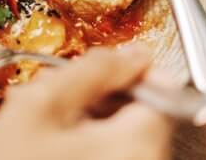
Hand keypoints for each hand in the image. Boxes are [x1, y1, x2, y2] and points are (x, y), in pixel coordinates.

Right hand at [0, 46, 173, 159]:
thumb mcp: (40, 106)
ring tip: (45, 127)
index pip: (165, 91)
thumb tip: (132, 54)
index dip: (131, 71)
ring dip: (89, 125)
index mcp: (137, 146)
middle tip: (58, 96)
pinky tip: (50, 149)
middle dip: (102, 98)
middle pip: (142, 117)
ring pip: (123, 141)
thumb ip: (92, 70)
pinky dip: (86, 150)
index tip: (104, 67)